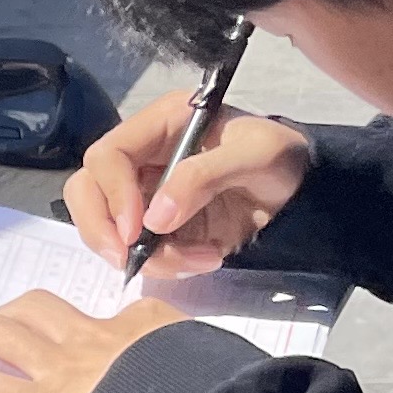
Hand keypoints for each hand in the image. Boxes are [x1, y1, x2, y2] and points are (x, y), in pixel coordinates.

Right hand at [64, 92, 313, 269]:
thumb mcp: (256, 155)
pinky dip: (164, 266)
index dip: (112, 195)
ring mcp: (144, 194)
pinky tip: (203, 259)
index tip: (135, 231)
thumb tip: (153, 220)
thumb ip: (204, 177)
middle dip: (102, 230)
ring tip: (199, 260)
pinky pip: (137, 252)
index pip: (107, 156)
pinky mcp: (155, 227)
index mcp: (160, 126)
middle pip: (87, 192)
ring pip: (108, 229)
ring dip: (147, 256)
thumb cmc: (282, 159)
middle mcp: (142, 158)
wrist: (305, 193)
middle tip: (129, 260)